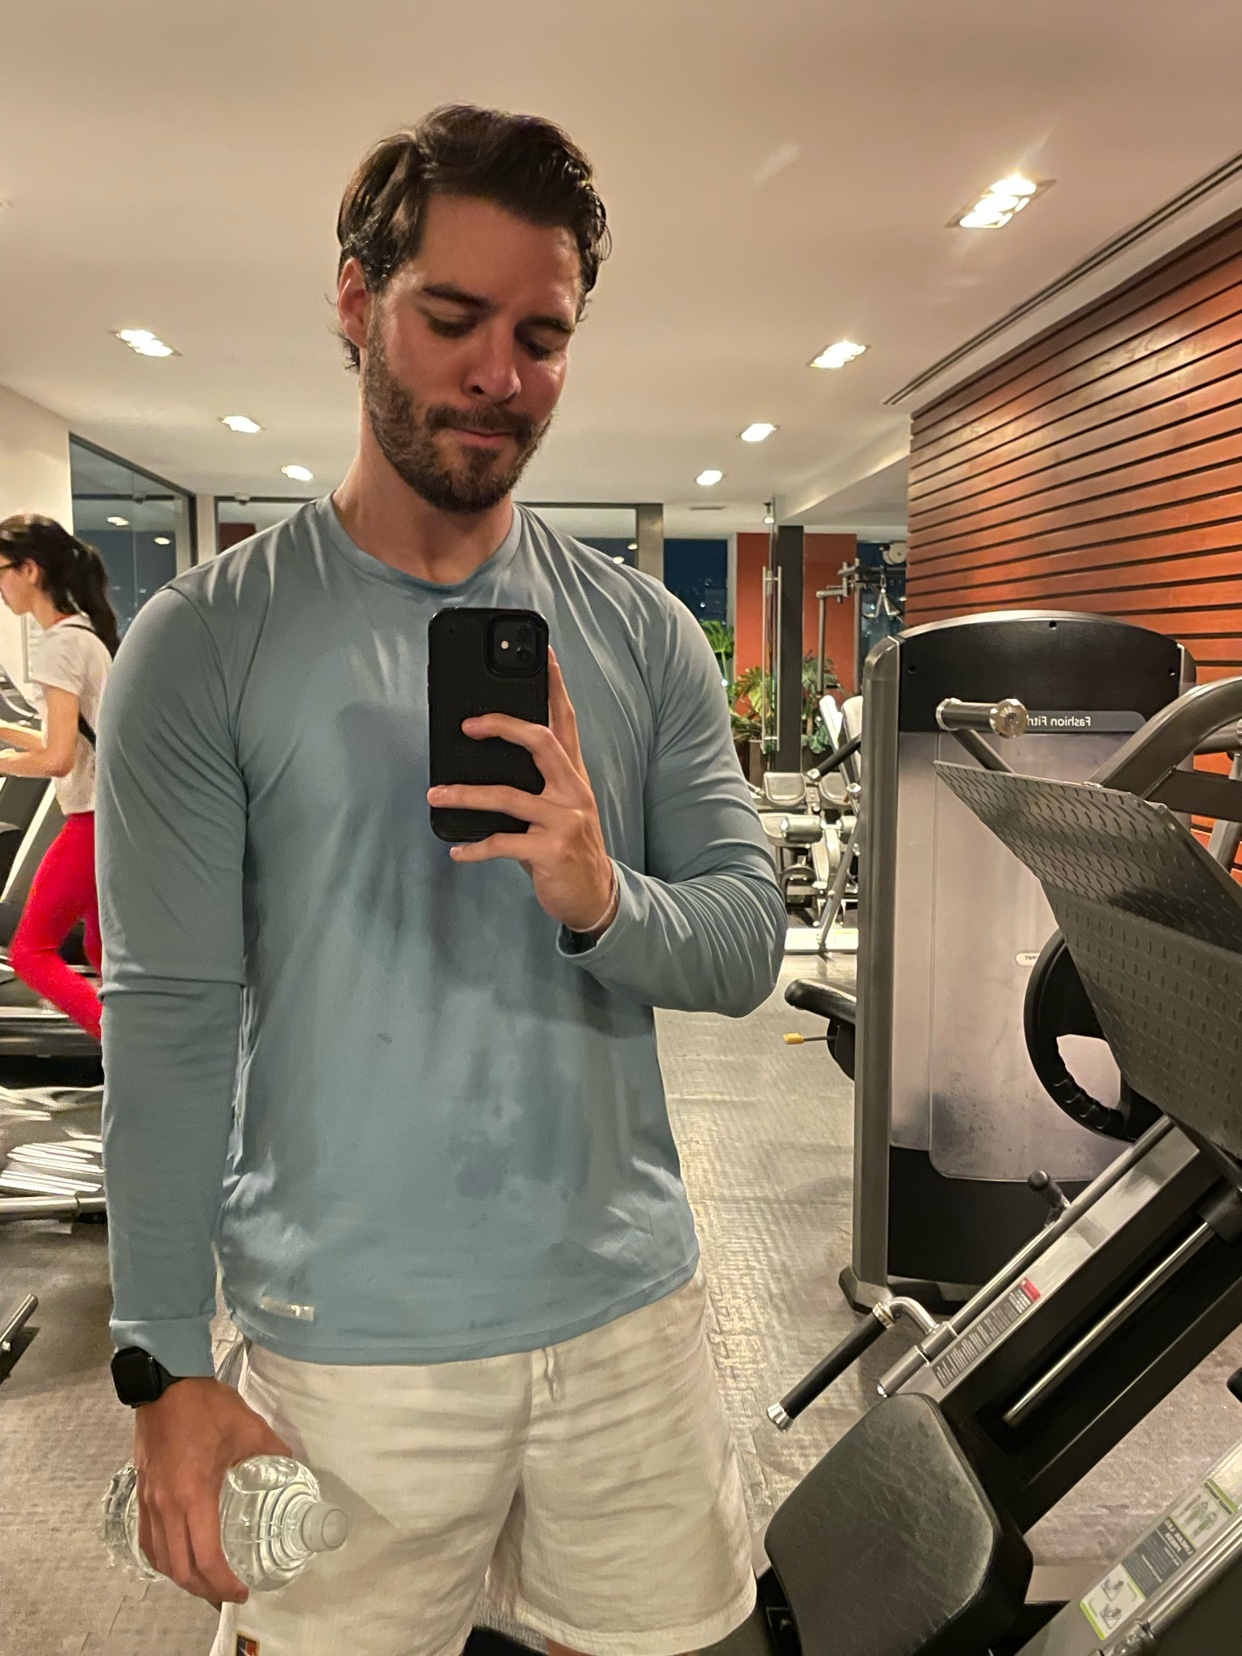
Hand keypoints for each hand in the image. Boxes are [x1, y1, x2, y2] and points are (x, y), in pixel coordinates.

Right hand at [133, 1376, 292, 1603]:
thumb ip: (272, 1450)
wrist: (164, 1383)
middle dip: (204, 1589)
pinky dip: (163, 1558)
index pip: (206, 1557)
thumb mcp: (248, 1427)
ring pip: (160, 1558)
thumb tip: (291, 1464)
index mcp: (194, 1495)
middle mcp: (167, 1507)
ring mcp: (150, 1502)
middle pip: (180, 1568)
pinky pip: (148, 1539)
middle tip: (228, 1592)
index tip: (242, 1590)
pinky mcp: (142, 1493)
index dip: (224, 1582)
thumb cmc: (205, 1406)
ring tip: (207, 1580)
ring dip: (182, 1577)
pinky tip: (178, 1556)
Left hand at [427, 651, 616, 933]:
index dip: (556, 688)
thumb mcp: (560, 810)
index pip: (566, 723)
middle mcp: (573, 791)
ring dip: (465, 794)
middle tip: (468, 725)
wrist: (596, 898)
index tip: (545, 656)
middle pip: (541, 742)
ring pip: (508, 796)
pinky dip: (475, 848)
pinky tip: (457, 851)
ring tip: (435, 794)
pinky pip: (503, 843)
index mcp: (573, 777)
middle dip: (503, 727)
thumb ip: (536, 785)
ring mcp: (564, 821)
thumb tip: (487, 765)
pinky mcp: (550, 851)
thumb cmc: (568, 849)